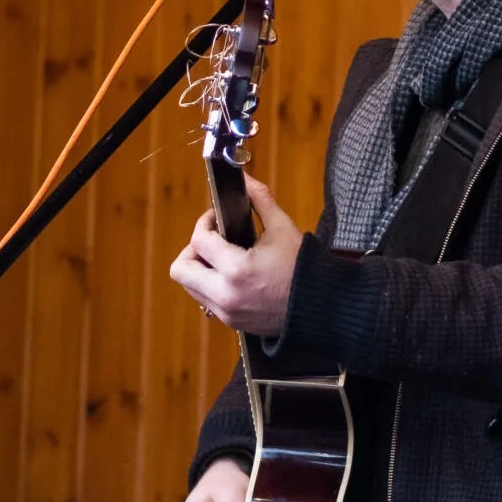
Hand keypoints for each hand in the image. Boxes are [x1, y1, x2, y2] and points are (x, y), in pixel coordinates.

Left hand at [170, 175, 299, 336]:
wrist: (320, 307)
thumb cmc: (303, 268)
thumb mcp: (283, 228)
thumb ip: (260, 200)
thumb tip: (244, 178)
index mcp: (237, 269)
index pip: (199, 241)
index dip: (204, 223)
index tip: (216, 218)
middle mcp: (226, 294)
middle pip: (180, 269)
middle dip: (192, 250)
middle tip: (212, 242)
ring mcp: (226, 312)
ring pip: (189, 287)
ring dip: (199, 269)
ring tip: (222, 259)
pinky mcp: (230, 322)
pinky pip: (205, 300)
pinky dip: (211, 286)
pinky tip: (232, 276)